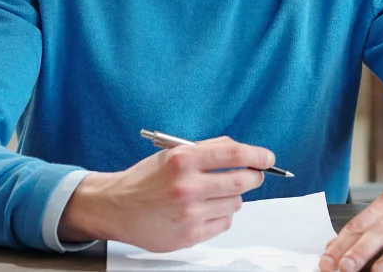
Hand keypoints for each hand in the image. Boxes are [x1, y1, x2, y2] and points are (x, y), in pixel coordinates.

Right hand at [59, 136, 273, 251]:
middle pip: (243, 180)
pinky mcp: (190, 234)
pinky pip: (225, 223)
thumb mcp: (171, 153)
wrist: (115, 207)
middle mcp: (187, 186)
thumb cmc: (144, 179)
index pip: (235, 153)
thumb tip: (242, 151)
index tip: (267, 158)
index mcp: (183, 159)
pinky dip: (221, 216)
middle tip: (251, 175)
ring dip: (231, 197)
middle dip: (253, 176)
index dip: (258, 155)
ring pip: (236, 203)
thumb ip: (208, 149)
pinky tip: (204, 210)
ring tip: (211, 195)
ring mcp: (189, 212)